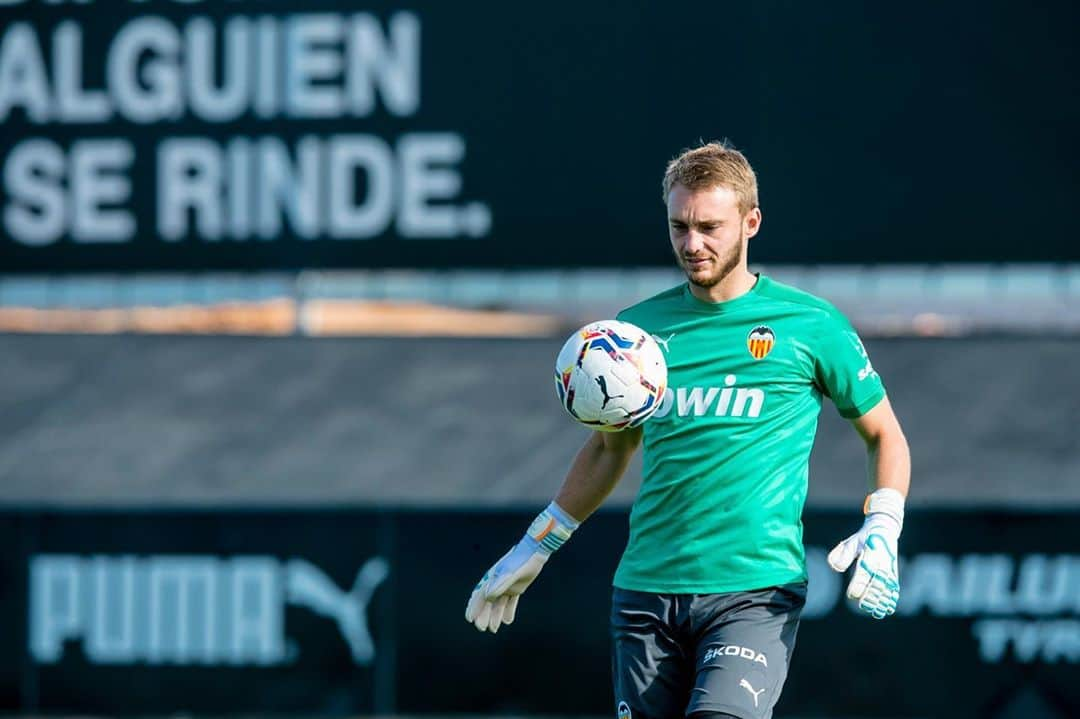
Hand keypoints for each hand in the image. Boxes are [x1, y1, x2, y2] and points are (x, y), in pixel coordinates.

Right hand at [464, 502, 578, 632]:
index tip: (470, 619)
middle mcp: (497, 582)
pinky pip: (510, 602)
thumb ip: (500, 584)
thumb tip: (488, 596)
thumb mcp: (512, 573)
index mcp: (493, 578)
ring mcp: (506, 585)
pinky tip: (508, 621)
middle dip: (483, 615)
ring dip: (495, 615)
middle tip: (482, 628)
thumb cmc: (522, 560)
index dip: (474, 607)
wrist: (535, 552)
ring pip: (498, 603)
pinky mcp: (516, 588)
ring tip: (493, 629)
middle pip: (488, 602)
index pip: (480, 595)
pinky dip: (508, 611)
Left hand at [827, 488, 903, 619]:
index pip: (864, 572)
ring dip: (882, 601)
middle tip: (861, 606)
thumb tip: (835, 568)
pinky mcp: (894, 572)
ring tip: (876, 613)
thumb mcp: (850, 542)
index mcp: (870, 553)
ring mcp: (890, 568)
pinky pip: (894, 587)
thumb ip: (842, 555)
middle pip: (877, 583)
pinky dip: (892, 599)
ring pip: (887, 588)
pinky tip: (888, 610)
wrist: (885, 528)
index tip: (851, 595)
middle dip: (870, 596)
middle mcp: (882, 562)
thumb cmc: (863, 538)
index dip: (858, 585)